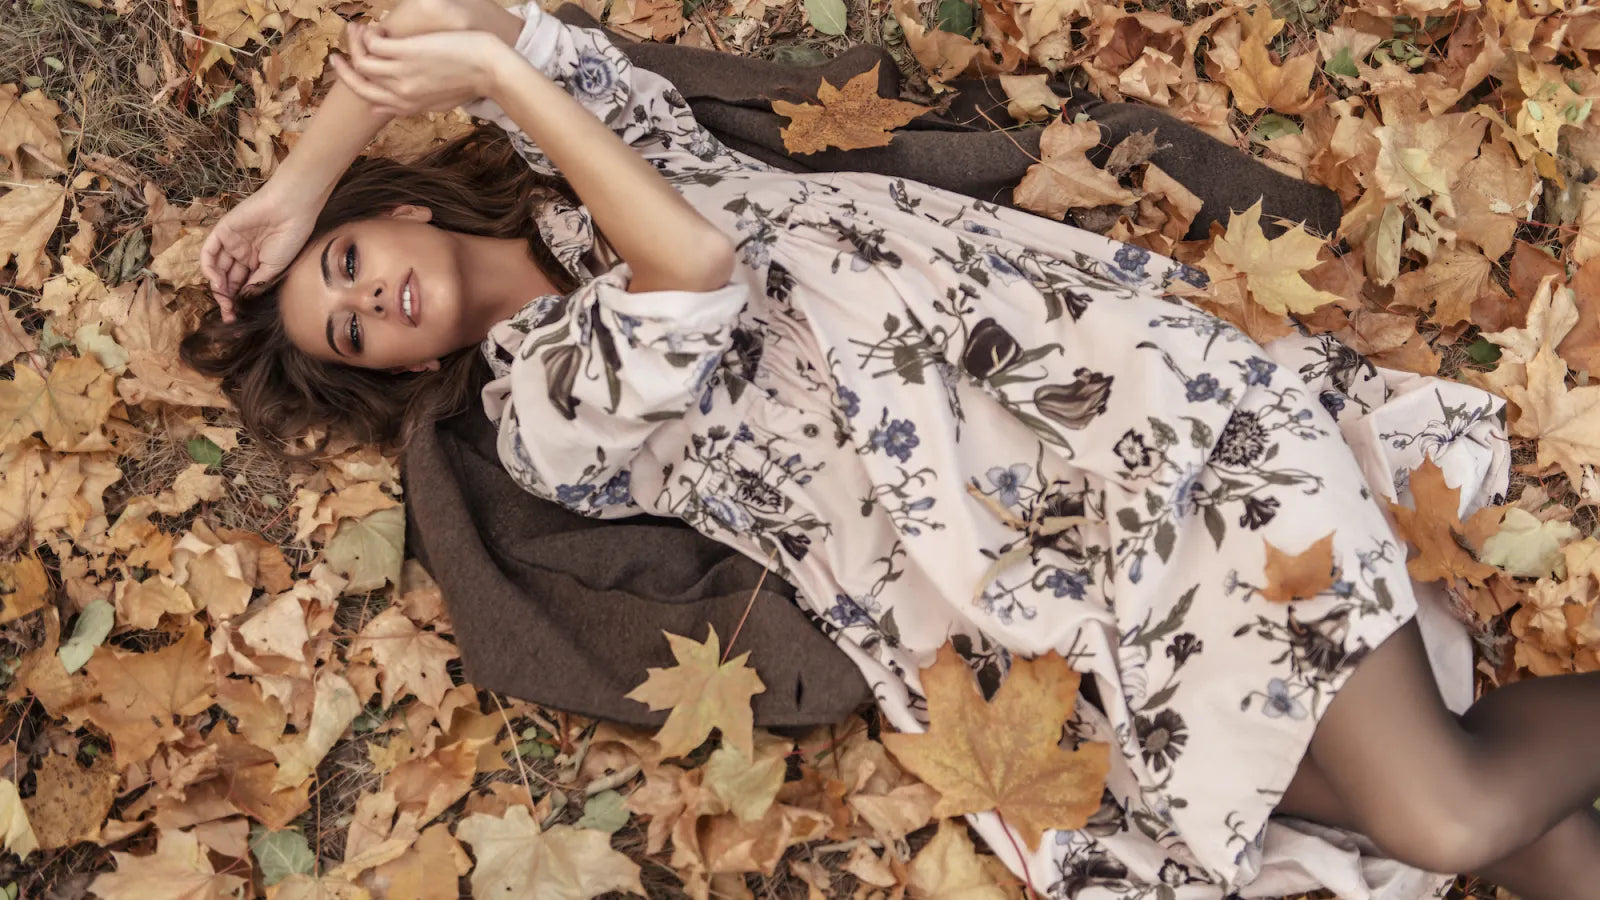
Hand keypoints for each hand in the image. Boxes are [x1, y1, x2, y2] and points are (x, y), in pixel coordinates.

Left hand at [200, 184, 317, 319]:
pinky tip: (216, 281)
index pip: (241, 284)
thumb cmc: (290, 238)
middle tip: (229, 313)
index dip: (237, 301)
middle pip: (227, 278)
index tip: (236, 317)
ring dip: (217, 285)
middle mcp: (242, 253)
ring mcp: (231, 242)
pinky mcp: (222, 231)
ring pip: (217, 267)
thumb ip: (256, 282)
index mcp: (257, 261)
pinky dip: (208, 267)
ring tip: (224, 299)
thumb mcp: (275, 268)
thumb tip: (243, 298)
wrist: (290, 211)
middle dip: (226, 297)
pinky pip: (209, 251)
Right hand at [329, 25, 507, 117]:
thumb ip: (420, 104)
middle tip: (336, 54)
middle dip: (344, 70)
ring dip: (354, 42)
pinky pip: (374, 43)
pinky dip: (370, 33)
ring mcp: (403, 74)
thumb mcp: (442, 102)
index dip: (358, 87)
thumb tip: (400, 106)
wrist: (491, 70)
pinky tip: (376, 26)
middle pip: (360, 85)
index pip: (373, 100)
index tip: (350, 73)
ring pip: (363, 61)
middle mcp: (403, 93)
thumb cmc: (473, 81)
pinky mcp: (407, 53)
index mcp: (411, 106)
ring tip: (356, 29)